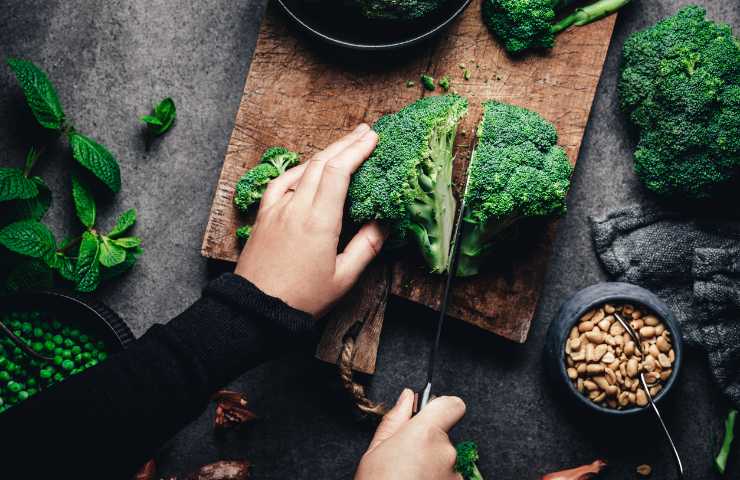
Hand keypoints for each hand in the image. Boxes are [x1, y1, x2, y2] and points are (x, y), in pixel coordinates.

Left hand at [235, 124, 386, 316]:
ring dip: (325, 153)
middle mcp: (296, 208)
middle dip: (346, 143)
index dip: (357, 150)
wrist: (255, 310)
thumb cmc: (302, 299)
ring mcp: (276, 209)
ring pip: (302, 169)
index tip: (374, 137)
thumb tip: (384, 223)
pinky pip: (281, 182)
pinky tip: (307, 167)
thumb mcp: (343, 277)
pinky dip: (298, 169)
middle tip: (366, 131)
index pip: (338, 172)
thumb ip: (366, 246)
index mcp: (318, 221)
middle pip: (322, 162)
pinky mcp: (264, 216)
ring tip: (344, 145)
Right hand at [355, 389, 465, 479]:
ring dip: (433, 471)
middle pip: (445, 440)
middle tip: (405, 464)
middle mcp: (447, 453)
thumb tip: (407, 397)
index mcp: (426, 434)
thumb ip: (395, 420)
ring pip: (447, 465)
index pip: (452, 406)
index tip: (430, 417)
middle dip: (429, 448)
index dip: (442, 409)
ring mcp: (456, 477)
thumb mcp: (375, 451)